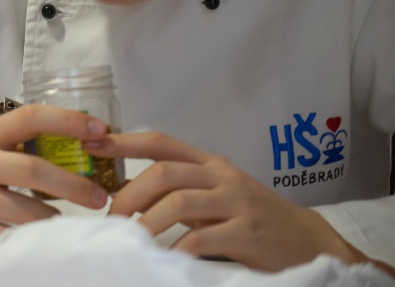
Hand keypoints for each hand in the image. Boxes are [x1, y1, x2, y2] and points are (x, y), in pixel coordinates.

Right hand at [0, 105, 110, 246]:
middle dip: (74, 185)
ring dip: (55, 218)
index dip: (68, 121)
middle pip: (33, 171)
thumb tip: (76, 147)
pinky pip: (8, 239)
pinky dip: (30, 241)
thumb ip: (15, 143)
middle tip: (100, 197)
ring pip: (26, 212)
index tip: (100, 129)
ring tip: (68, 222)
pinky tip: (41, 240)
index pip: (29, 118)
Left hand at [90, 132, 365, 271]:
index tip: (91, 146)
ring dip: (148, 221)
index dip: (124, 142)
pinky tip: (167, 257)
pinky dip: (179, 248)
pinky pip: (204, 237)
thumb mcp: (214, 196)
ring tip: (131, 238)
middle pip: (164, 172)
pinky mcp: (249, 232)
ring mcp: (237, 202)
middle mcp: (221, 176)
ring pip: (180, 202)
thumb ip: (177, 191)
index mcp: (208, 163)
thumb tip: (122, 192)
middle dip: (130, 193)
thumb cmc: (250, 218)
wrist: (308, 241)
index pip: (161, 143)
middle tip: (111, 216)